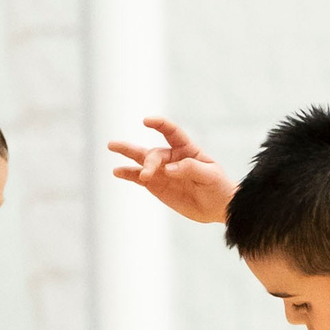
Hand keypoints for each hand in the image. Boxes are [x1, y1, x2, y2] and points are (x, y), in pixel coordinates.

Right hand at [108, 118, 235, 224]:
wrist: (217, 207)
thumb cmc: (217, 187)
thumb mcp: (210, 176)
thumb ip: (190, 168)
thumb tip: (168, 168)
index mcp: (187, 149)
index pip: (172, 132)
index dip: (160, 124)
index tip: (146, 121)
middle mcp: (172, 157)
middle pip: (155, 153)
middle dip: (149, 161)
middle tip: (145, 173)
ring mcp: (162, 171)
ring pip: (142, 160)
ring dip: (127, 153)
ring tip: (111, 146)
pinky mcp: (156, 185)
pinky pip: (139, 178)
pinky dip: (128, 174)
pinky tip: (117, 171)